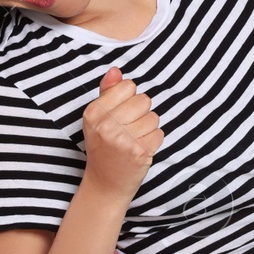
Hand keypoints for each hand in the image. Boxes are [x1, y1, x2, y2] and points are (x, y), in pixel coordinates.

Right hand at [80, 66, 163, 204]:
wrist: (105, 184)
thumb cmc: (104, 147)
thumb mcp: (99, 119)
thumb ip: (108, 92)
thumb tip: (116, 70)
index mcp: (94, 113)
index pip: (128, 86)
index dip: (129, 99)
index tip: (120, 115)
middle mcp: (105, 125)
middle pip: (144, 100)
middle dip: (141, 113)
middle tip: (128, 130)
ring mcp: (122, 139)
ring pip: (154, 117)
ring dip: (148, 128)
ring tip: (134, 140)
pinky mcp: (139, 151)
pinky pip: (159, 133)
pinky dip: (154, 141)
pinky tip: (140, 149)